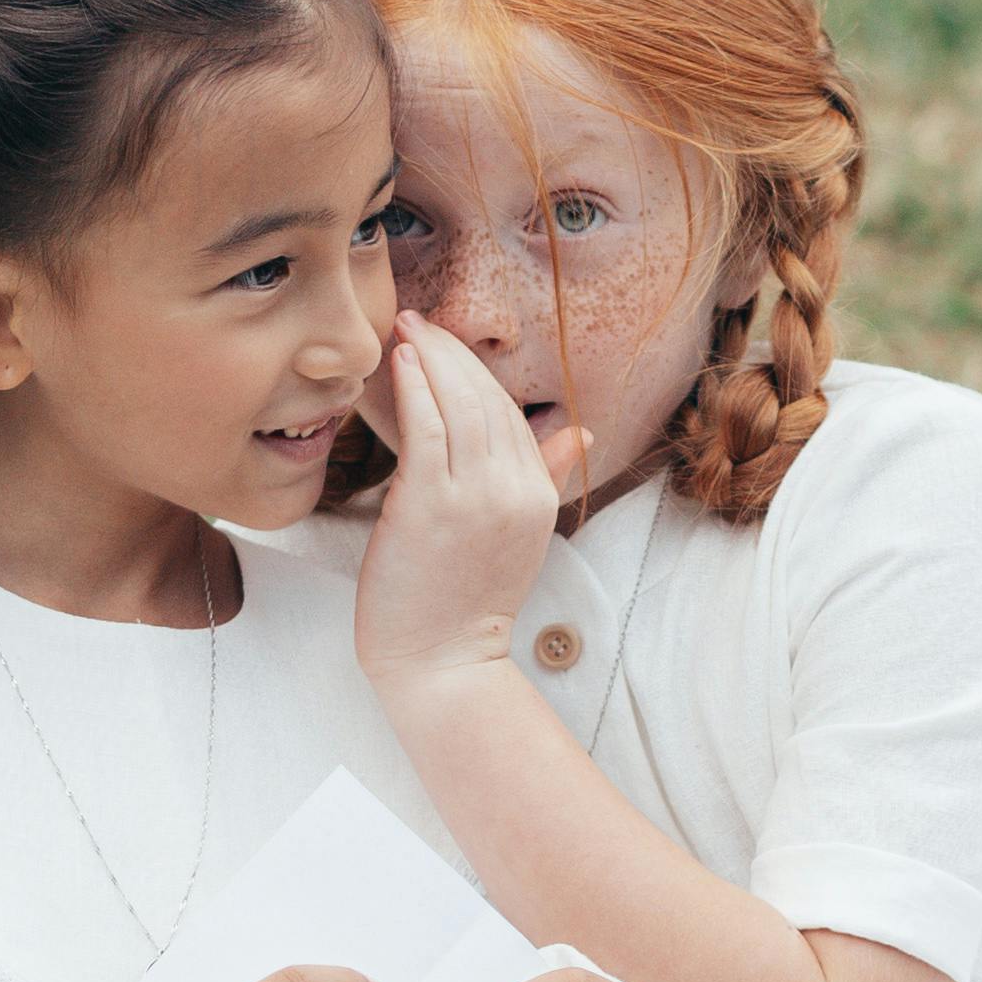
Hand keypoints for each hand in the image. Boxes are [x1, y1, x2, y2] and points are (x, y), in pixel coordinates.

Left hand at [352, 317, 580, 700]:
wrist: (440, 662)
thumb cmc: (463, 603)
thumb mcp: (519, 536)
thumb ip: (545, 476)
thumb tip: (579, 434)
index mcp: (537, 495)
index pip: (511, 415)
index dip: (477, 372)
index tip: (446, 342)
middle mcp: (514, 490)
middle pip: (486, 400)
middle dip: (452, 352)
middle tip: (420, 319)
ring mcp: (475, 497)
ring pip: (459, 406)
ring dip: (432, 358)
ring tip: (407, 328)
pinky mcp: (431, 505)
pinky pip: (428, 429)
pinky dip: (416, 388)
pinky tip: (402, 361)